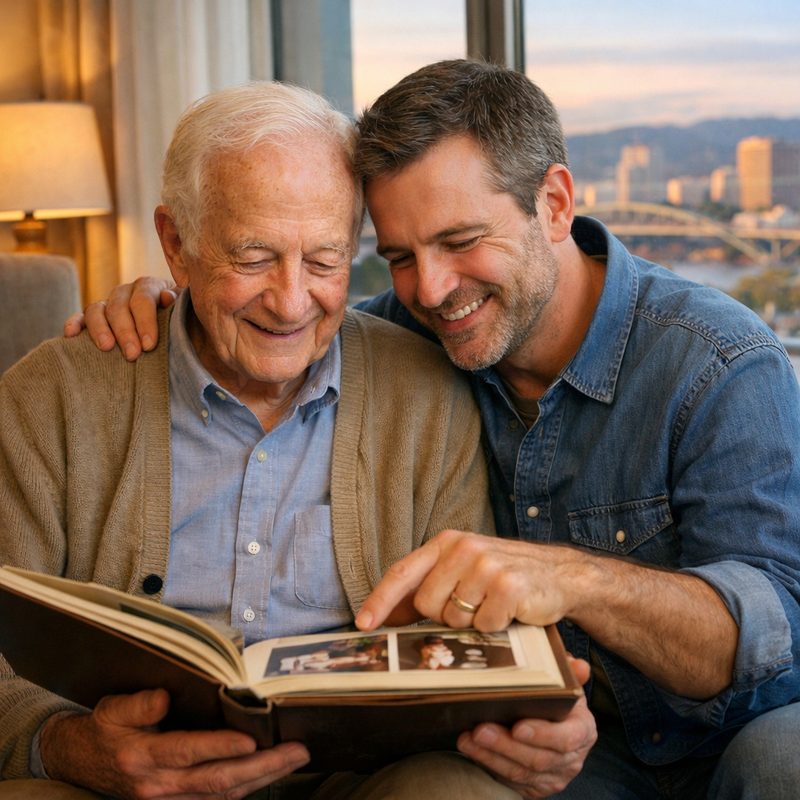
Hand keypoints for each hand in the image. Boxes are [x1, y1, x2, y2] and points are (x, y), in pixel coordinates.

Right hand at [40, 689, 309, 798]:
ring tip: (294, 759)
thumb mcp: (113, 708)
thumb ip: (140, 703)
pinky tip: (270, 773)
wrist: (80, 762)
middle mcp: (159, 786)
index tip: (253, 739)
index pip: (188, 752)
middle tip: (297, 751)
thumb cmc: (103, 729)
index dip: (221, 747)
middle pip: (217, 781)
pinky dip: (246, 788)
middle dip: (262, 767)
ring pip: (223, 795)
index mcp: (142, 757)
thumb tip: (167, 696)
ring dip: (263, 778)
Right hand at [63, 277, 176, 360]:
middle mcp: (128, 291)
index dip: (145, 320)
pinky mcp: (95, 318)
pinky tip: (71, 335)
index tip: (149, 345)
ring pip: (97, 309)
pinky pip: (81, 317)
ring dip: (100, 329)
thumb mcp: (188, 316)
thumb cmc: (185, 327)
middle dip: (125, 331)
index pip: (144, 297)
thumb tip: (167, 297)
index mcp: (152, 287)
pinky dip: (74, 323)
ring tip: (106, 348)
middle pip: (119, 305)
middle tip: (132, 354)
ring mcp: (109, 303)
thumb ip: (180, 307)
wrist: (180, 337)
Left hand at [356, 529, 582, 632]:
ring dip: (472, 622)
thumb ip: (426, 590)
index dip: (380, 599)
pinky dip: (496, 627)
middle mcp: (463, 548)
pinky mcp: (508, 585)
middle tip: (471, 606)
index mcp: (447, 542)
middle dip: (444, 616)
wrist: (559, 574)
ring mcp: (486, 565)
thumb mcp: (462, 572)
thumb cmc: (504, 576)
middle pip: (427, 604)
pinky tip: (510, 611)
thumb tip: (383, 616)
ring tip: (492, 605)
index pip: (403, 572)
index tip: (363, 624)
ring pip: (454, 617)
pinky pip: (485, 625)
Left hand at [458, 658, 595, 797]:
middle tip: (480, 729)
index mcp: (582, 730)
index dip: (543, 735)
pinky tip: (471, 750)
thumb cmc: (560, 703)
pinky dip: (488, 765)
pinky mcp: (534, 787)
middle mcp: (571, 759)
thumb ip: (569, 674)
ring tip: (468, 739)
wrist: (560, 731)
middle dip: (505, 745)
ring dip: (491, 756)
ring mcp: (553, 776)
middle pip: (538, 758)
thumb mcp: (568, 686)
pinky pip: (510, 781)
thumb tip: (577, 664)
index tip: (518, 727)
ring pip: (520, 772)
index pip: (567, 738)